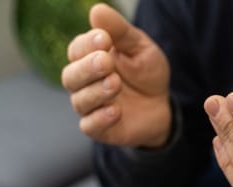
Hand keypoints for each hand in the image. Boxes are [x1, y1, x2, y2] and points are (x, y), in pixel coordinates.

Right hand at [61, 3, 170, 147]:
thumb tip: (97, 10)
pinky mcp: (100, 128)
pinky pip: (90, 126)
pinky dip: (100, 118)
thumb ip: (120, 32)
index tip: (104, 39)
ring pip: (80, 100)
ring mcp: (91, 106)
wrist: (162, 106)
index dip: (87, 45)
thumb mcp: (141, 48)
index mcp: (89, 59)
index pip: (77, 50)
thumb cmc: (147, 73)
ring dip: (96, 91)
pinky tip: (115, 110)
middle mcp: (84, 83)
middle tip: (106, 61)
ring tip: (115, 83)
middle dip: (87, 68)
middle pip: (71, 76)